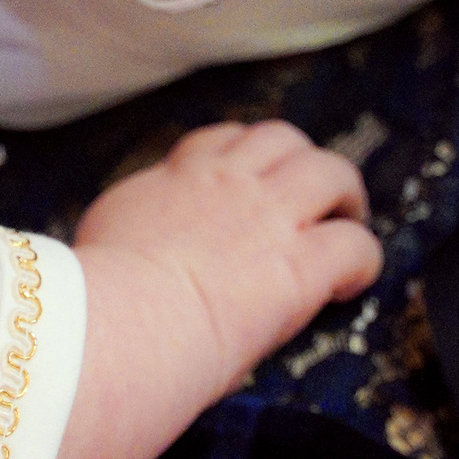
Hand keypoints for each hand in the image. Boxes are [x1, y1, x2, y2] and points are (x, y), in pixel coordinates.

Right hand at [76, 120, 379, 388]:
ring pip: (329, 170)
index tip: (248, 181)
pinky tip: (351, 283)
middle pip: (281, 137)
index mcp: (176, 179)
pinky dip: (362, 260)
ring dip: (344, 194)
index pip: (218, 141)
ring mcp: (267, 218)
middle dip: (302, 160)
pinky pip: (354, 245)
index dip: (242, 155)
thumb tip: (127, 247)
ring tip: (347, 222)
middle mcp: (226, 184)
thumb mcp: (105, 237)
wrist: (121, 321)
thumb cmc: (96, 298)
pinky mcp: (299, 265)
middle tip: (312, 197)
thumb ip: (132, 227)